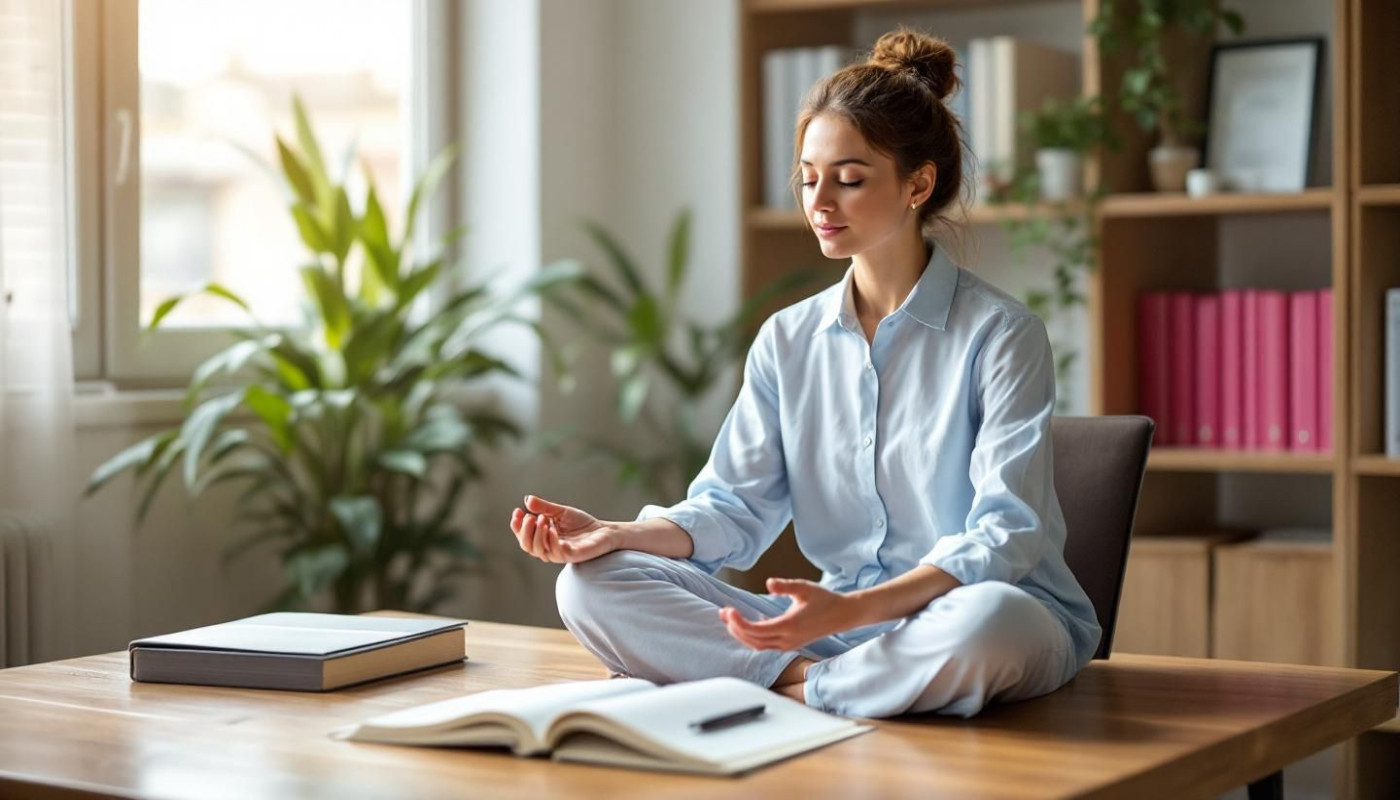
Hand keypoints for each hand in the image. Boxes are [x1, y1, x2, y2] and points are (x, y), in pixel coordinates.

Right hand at [509, 495, 620, 563]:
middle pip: (526, 545)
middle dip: (524, 531)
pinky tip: (552, 529)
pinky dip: (551, 540)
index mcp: (542, 538)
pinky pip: (556, 552)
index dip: (516, 526)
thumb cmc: (581, 523)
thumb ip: (544, 507)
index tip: (517, 511)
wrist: (603, 530)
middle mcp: (547, 548)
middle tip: (529, 516)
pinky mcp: (570, 556)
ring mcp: (558, 553)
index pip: (522, 536)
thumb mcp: (560, 512)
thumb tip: (527, 499)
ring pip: (538, 550)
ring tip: (542, 519)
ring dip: (537, 534)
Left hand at [720, 578, 860, 651]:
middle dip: (735, 628)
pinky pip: (765, 645)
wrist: (842, 615)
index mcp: (789, 626)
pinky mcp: (790, 644)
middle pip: (753, 640)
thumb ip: (785, 586)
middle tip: (724, 613)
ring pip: (758, 645)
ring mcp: (788, 645)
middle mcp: (787, 640)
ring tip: (730, 619)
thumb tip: (769, 583)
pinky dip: (753, 637)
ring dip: (742, 634)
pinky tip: (748, 623)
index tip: (729, 610)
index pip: (756, 630)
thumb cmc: (824, 600)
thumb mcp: (804, 588)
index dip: (739, 622)